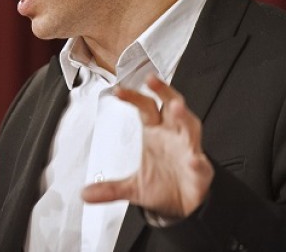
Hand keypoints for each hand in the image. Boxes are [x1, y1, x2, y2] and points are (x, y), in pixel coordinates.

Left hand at [82, 74, 212, 218]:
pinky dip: (197, 160)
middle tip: (152, 80)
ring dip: (183, 117)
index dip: (133, 98)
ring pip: (190, 127)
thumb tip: (86, 193)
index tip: (118, 91)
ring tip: (175, 107)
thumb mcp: (132, 186)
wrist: (182, 206)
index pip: (145, 108)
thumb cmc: (162, 185)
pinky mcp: (200, 170)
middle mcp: (173, 135)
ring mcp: (189, 150)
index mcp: (156, 132)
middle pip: (171, 106)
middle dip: (163, 92)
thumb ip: (109, 188)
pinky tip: (193, 159)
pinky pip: (200, 162)